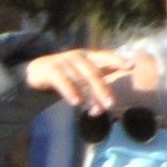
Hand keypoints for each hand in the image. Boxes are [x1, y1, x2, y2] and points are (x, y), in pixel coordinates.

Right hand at [22, 45, 145, 116]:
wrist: (34, 71)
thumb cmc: (65, 73)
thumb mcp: (83, 71)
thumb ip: (101, 73)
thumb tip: (128, 70)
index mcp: (87, 56)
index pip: (105, 56)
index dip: (118, 60)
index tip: (132, 66)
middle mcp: (77, 57)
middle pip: (93, 73)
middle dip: (103, 88)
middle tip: (111, 104)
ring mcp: (63, 62)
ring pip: (80, 79)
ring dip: (89, 94)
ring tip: (96, 109)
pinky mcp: (50, 70)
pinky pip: (62, 81)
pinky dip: (70, 91)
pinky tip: (76, 102)